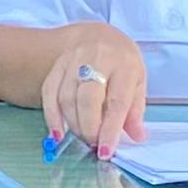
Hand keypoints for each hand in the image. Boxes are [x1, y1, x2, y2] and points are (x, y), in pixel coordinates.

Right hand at [40, 21, 150, 157]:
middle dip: (89, 128)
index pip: (117, 101)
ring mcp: (75, 59)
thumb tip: (137, 136)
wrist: (99, 36)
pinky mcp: (57, 64)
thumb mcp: (138, 82)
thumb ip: (135, 110)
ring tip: (82, 137)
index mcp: (125, 65)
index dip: (110, 129)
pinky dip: (52, 116)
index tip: (106, 151)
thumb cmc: (122, 64)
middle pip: (88, 98)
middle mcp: (99, 58)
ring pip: (67, 97)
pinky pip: (49, 92)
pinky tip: (57, 133)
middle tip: (93, 144)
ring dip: (73, 125)